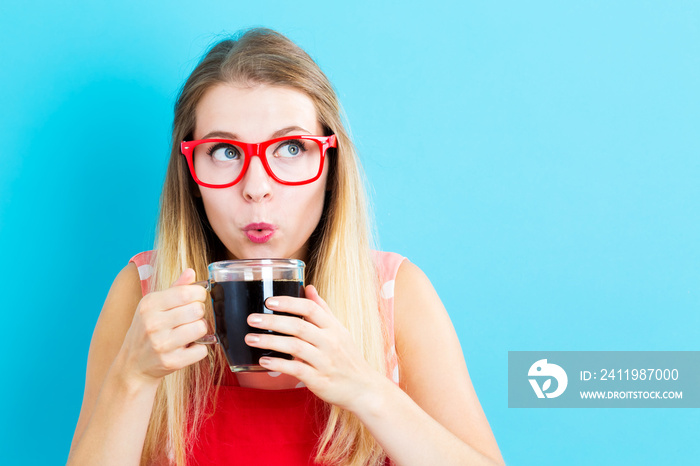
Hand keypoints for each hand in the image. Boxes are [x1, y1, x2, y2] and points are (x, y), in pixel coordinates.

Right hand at [117, 268, 209, 385]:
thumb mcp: (153, 306)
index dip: (199, 294)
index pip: (187, 293)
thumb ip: (175, 288)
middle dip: (199, 313)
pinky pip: (201, 350)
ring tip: (189, 332)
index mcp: (150, 305)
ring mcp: (162, 344)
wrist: (132, 366)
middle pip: (197, 310)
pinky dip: (199, 349)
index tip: (197, 298)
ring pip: (201, 328)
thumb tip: (191, 271)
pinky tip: (187, 347)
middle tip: (191, 318)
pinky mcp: (171, 362)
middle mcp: (153, 323)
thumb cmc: (146, 331)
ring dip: (200, 330)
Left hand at [244, 285, 384, 410]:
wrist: (363, 388)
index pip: (310, 309)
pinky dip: (279, 364)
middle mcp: (330, 342)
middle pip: (299, 326)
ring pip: (295, 347)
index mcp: (333, 328)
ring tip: (251, 338)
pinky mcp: (319, 380)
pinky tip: (263, 361)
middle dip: (273, 321)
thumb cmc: (347, 357)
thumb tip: (308, 287)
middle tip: (252, 319)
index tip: (269, 301)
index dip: (289, 303)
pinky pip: (296, 370)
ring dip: (270, 341)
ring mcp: (324, 361)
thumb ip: (322, 310)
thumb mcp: (339, 330)